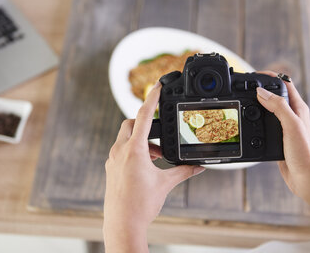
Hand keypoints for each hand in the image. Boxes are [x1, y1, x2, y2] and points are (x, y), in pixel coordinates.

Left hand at [103, 81, 204, 252]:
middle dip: (146, 123)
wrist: (122, 224)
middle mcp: (120, 151)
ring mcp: (112, 159)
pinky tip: (145, 166)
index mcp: (134, 150)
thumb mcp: (165, 184)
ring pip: (125, 138)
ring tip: (157, 156)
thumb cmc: (141, 205)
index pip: (144, 115)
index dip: (152, 98)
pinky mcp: (110, 168)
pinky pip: (121, 150)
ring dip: (141, 140)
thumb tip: (199, 166)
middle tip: (161, 135)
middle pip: (131, 123)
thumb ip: (183, 171)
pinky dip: (134, 151)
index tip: (158, 85)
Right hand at [256, 71, 309, 224]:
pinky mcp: (278, 140)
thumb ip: (278, 107)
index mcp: (299, 108)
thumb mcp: (292, 125)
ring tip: (245, 101)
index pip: (284, 84)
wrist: (308, 179)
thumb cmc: (306, 154)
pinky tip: (249, 124)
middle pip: (275, 96)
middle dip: (261, 89)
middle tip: (246, 86)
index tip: (256, 74)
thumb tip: (261, 92)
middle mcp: (292, 116)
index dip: (270, 77)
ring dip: (257, 106)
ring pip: (268, 111)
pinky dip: (256, 122)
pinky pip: (265, 126)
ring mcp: (285, 128)